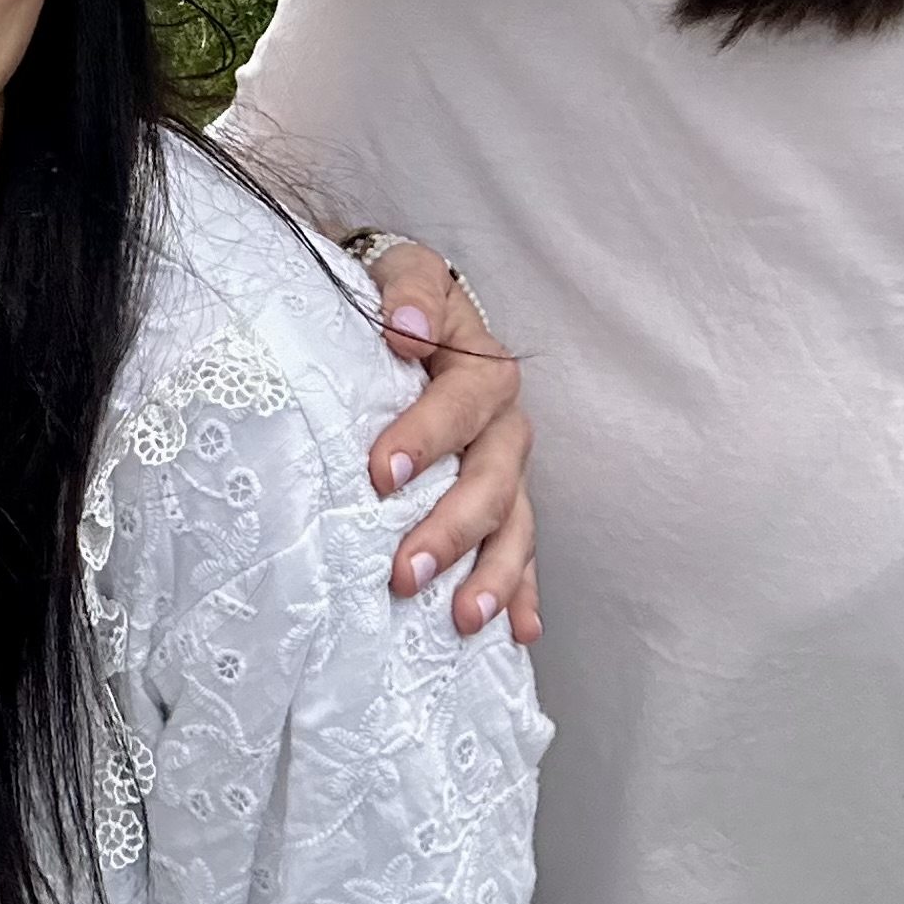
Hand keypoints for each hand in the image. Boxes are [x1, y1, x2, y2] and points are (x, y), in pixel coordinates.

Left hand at [356, 239, 537, 643]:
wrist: (407, 313)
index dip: (426, 436)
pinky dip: (523, 591)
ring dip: (493, 575)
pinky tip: (519, 633)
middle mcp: (503, 422)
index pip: (461, 403)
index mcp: (480, 366)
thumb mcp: (402, 270)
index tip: (380, 472)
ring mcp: (506, 468)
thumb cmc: (396, 299)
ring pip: (514, 524)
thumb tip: (405, 324)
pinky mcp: (501, 501)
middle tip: (406, 572)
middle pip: (492, 479)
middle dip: (452, 529)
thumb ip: (407, 289)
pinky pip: (521, 551)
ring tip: (464, 619)